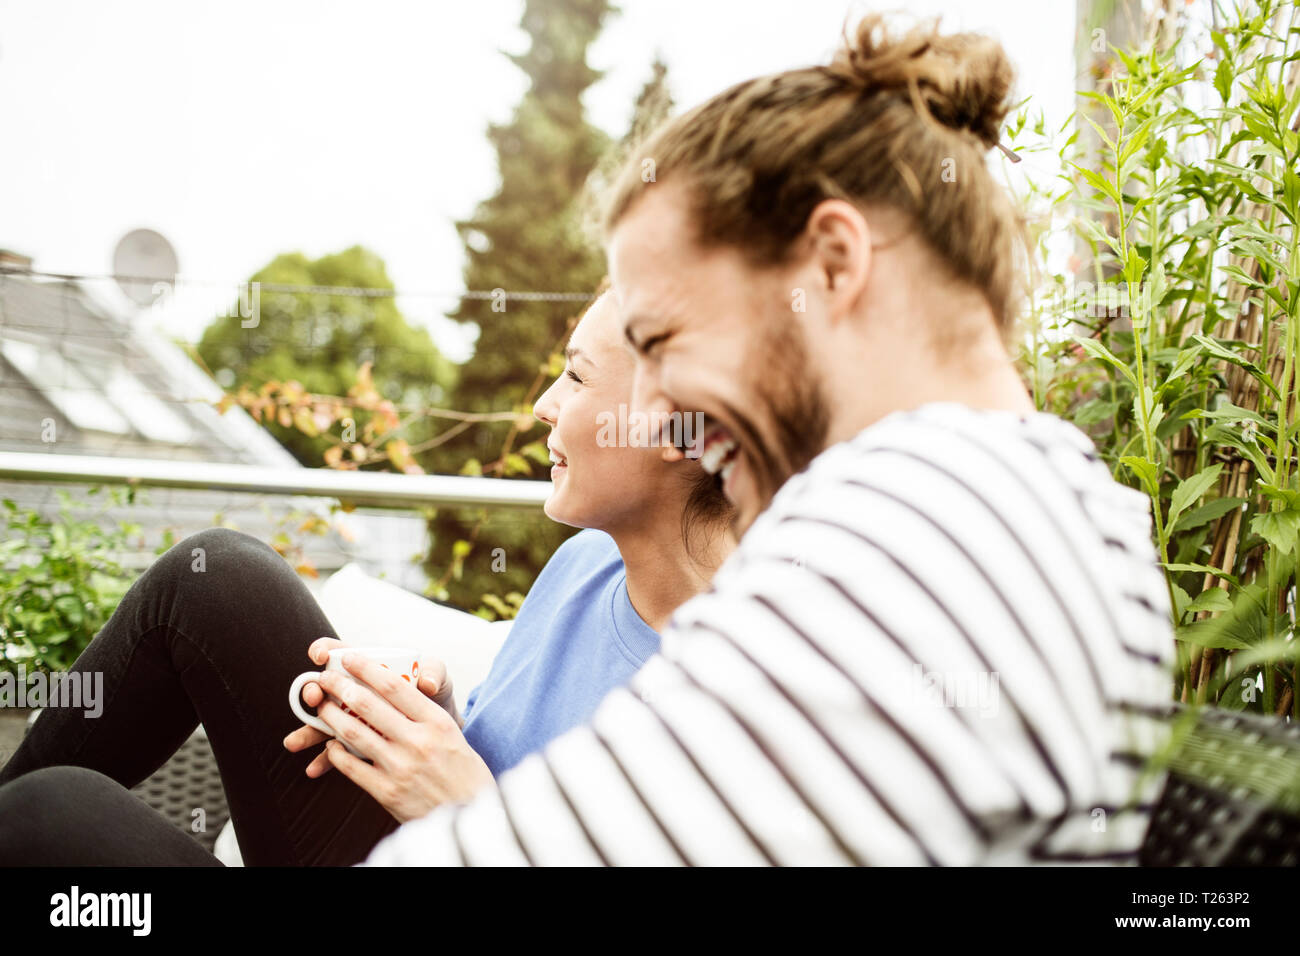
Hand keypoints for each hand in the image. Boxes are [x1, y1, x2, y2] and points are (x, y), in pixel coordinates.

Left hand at [291, 650, 494, 821]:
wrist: (472, 816)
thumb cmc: (463, 772)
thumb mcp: (452, 734)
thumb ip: (425, 714)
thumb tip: (399, 690)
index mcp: (436, 722)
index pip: (395, 686)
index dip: (366, 668)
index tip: (348, 658)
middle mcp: (418, 742)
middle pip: (368, 705)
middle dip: (339, 687)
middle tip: (324, 679)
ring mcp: (401, 768)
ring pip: (353, 734)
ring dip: (331, 717)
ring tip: (321, 707)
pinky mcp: (387, 792)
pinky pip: (352, 767)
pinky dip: (336, 753)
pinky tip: (330, 745)